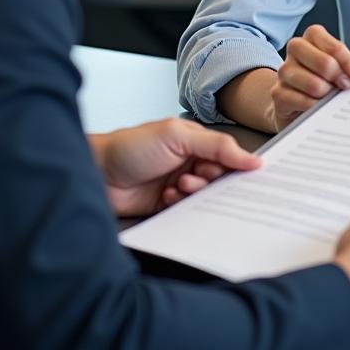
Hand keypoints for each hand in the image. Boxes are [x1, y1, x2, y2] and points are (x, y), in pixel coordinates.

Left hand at [90, 118, 260, 216]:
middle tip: (200, 177)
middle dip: (213, 180)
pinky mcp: (168, 206)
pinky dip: (181, 205)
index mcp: (196, 142)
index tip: (252, 176)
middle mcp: (190, 162)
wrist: (97, 173)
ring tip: (179, 185)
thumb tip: (251, 158)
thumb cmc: (132, 146)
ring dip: (195, 192)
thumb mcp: (177, 136)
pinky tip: (167, 197)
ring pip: (205, 197)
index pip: (229, 154)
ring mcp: (179, 185)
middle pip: (219, 178)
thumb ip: (216, 145)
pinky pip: (188, 212)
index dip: (239, 165)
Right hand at [270, 24, 349, 130]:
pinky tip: (320, 109)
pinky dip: (315, 107)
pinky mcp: (278, 92)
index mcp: (313, 37)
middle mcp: (296, 48)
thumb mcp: (340, 67)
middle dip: (340, 78)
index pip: (334, 46)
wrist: (298, 102)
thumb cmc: (324, 80)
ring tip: (332, 99)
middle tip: (347, 88)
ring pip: (313, 84)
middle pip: (324, 62)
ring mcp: (284, 70)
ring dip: (328, 95)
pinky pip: (300, 101)